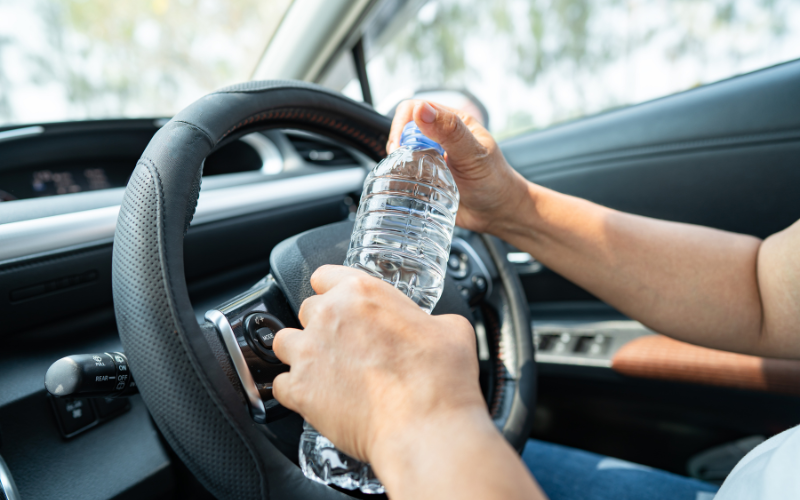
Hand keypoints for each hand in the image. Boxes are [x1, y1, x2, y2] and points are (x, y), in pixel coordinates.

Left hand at [271, 265, 484, 462]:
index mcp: (362, 292)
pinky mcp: (300, 389)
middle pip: (307, 309)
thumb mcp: (452, 329)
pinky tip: (314, 399)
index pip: (324, 275)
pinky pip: (280, 386)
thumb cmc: (440, 379)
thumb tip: (435, 327)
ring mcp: (309, 352)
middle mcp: (330, 315)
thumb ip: (432, 319)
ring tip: (322, 371)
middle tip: (345, 347)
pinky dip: (295, 392)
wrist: (425, 425)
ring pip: (284, 343)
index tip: (338, 303)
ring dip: (300, 354)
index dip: (332, 291)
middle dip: (322, 326)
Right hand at [388, 100, 530, 234]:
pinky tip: (411, 188)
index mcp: (452, 121)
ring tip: (409, 178)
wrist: (499, 213)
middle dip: (398, 147)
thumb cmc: (494, 180)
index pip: (413, 109)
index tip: (400, 147)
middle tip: (404, 165)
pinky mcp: (426, 177)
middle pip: (403, 131)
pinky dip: (402, 179)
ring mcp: (431, 158)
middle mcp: (439, 137)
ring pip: (401, 153)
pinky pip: (405, 173)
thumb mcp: (473, 153)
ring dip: (399, 164)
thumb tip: (421, 109)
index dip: (401, 126)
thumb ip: (450, 131)